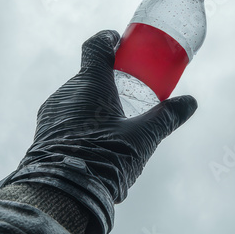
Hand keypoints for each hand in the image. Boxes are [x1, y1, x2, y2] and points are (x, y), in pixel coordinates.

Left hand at [0, 30, 196, 233]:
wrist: (61, 193)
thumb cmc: (103, 158)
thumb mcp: (142, 138)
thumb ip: (166, 117)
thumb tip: (190, 102)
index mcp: (90, 83)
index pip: (96, 47)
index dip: (108, 40)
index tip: (118, 41)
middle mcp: (67, 92)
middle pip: (90, 76)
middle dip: (109, 81)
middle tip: (129, 92)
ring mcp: (52, 113)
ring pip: (78, 99)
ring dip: (95, 105)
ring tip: (115, 125)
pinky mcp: (44, 133)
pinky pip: (67, 118)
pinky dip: (83, 122)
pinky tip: (97, 144)